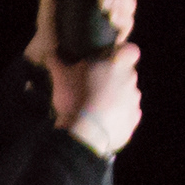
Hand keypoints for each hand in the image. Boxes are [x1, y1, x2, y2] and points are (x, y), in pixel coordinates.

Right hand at [32, 0, 142, 156]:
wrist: (84, 135)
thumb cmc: (75, 99)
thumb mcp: (60, 77)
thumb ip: (57, 60)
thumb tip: (50, 49)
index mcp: (118, 64)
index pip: (130, 50)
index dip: (121, 55)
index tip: (109, 61)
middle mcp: (131, 80)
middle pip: (126, 75)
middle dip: (113, 80)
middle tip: (93, 90)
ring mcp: (134, 101)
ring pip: (127, 96)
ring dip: (115, 100)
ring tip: (94, 111)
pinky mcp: (133, 120)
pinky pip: (127, 116)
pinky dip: (117, 118)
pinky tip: (100, 124)